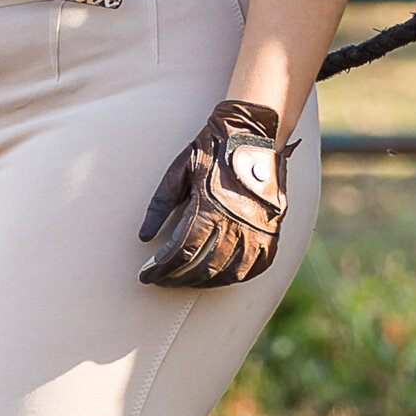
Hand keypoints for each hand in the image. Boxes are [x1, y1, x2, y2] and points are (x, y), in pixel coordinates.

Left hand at [139, 99, 287, 287]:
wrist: (253, 133)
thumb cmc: (213, 150)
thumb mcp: (179, 170)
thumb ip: (160, 204)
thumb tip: (144, 236)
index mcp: (210, 207)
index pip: (181, 252)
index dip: (160, 268)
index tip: (146, 275)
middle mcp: (236, 223)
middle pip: (202, 267)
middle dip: (176, 278)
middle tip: (161, 280)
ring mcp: (258, 231)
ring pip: (228, 272)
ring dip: (203, 281)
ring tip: (185, 280)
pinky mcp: (272, 232)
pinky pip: (255, 267)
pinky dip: (234, 277)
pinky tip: (219, 277)